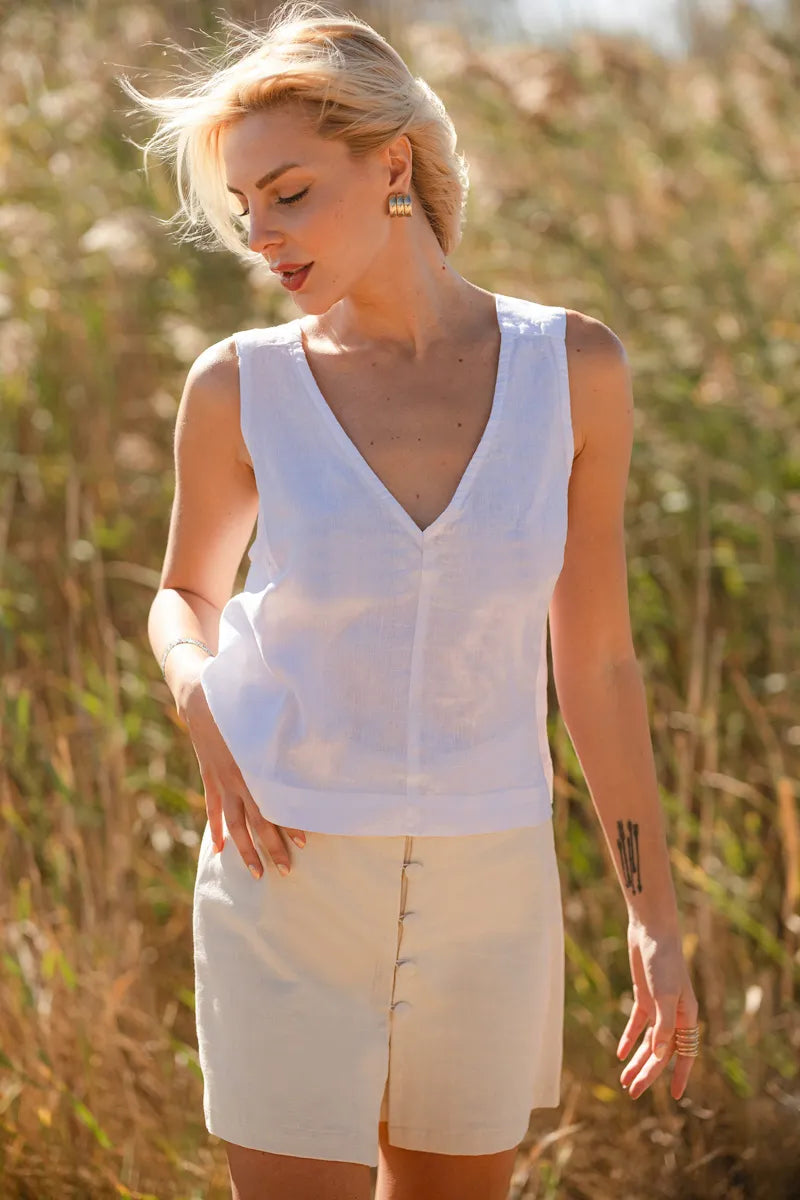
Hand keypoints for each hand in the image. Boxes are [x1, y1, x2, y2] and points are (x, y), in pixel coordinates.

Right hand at [182, 679, 306, 878]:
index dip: (290, 824)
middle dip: (271, 848)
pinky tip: (219, 848)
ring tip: (256, 872)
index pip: (274, 805)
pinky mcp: (209, 777)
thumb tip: (316, 750)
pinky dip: (216, 828)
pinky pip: (213, 808)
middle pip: (256, 823)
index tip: (305, 842)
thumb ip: (288, 741)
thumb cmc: (243, 705)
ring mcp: (221, 781)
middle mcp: (238, 780)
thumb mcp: (268, 721)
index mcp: (255, 768)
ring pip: (234, 824)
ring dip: (245, 850)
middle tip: (286, 871)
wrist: (202, 697)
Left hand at [616, 917, 699, 1100]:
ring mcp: (658, 1006)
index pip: (685, 1054)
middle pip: (661, 1052)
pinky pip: (637, 1024)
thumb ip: (663, 1025)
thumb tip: (660, 1054)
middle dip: (648, 1073)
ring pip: (648, 1042)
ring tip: (624, 1081)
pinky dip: (629, 1039)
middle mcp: (674, 1014)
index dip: (680, 1075)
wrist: (651, 931)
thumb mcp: (663, 995)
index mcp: (687, 1016)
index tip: (675, 1097)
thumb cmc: (663, 961)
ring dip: (637, 1060)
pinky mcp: (644, 996)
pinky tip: (620, 1053)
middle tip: (632, 1093)